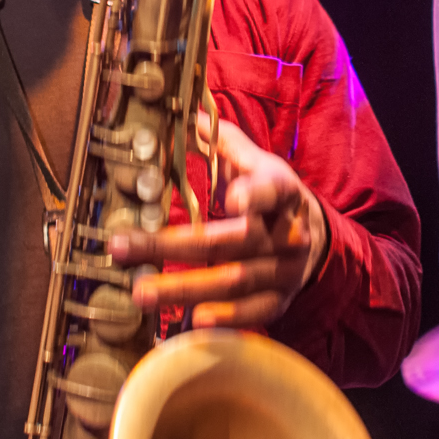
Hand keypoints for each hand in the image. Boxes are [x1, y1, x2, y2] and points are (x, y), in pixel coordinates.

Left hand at [108, 113, 326, 327]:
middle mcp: (286, 232)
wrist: (313, 236)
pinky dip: (223, 321)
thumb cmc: (270, 194)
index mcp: (279, 190)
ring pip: (234, 280)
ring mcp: (284, 270)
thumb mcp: (254, 162)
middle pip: (231, 241)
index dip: (254, 195)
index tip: (235, 200)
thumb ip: (220, 140)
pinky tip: (189, 325)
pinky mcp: (279, 300)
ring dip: (184, 289)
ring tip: (140, 292)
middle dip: (174, 247)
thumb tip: (184, 113)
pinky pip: (252, 315)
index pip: (270, 190)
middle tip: (125, 249)